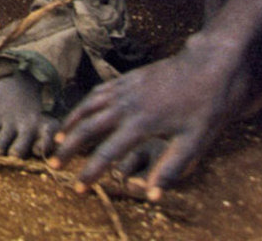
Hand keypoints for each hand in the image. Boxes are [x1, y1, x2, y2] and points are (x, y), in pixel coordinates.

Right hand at [51, 37, 246, 199]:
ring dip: (70, 125)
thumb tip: (153, 196)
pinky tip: (80, 111)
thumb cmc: (206, 106)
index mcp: (140, 124)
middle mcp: (125, 106)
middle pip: (86, 128)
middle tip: (53, 164)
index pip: (107, 153)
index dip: (90, 172)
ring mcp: (123, 89)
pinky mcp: (127, 79)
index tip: (78, 188)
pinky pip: (97, 92)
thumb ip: (171, 168)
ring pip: (86, 107)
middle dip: (67, 148)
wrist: (208, 65)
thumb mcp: (195, 142)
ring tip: (58, 140)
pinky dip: (83, 105)